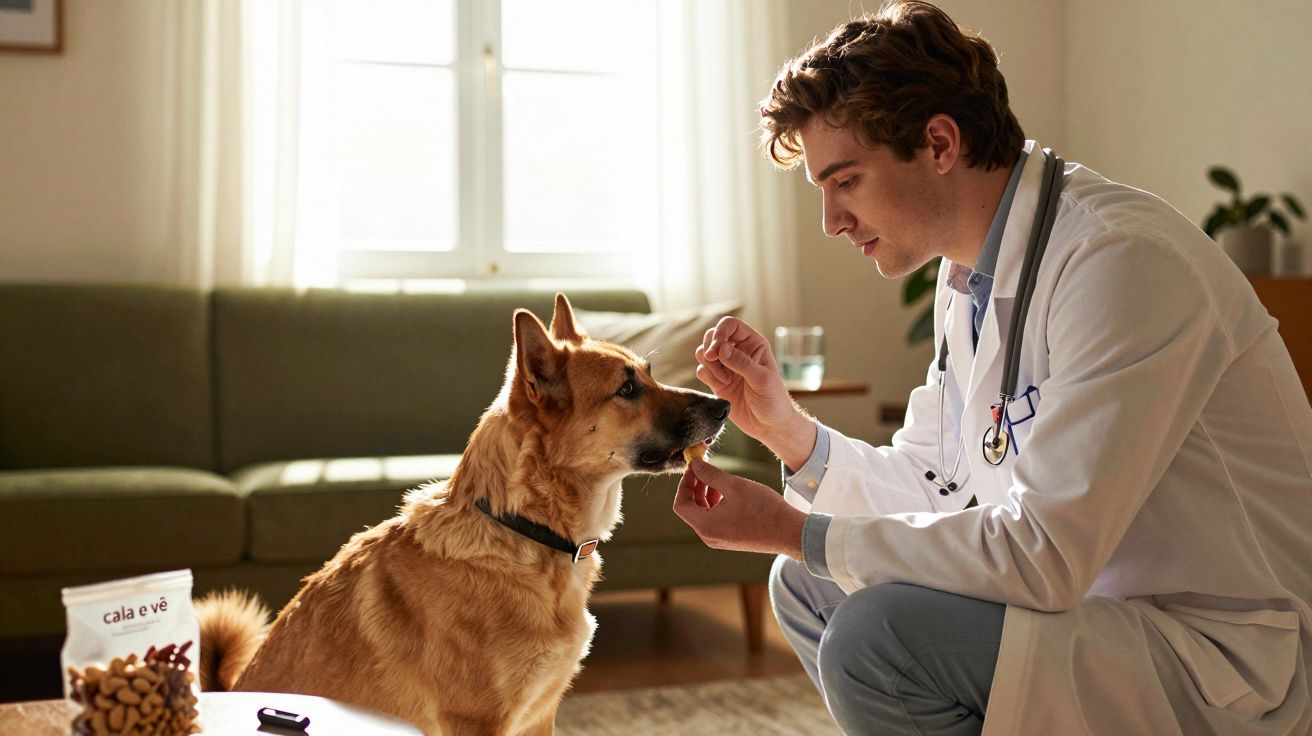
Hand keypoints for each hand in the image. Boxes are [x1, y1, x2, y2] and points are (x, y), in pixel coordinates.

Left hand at [673, 459, 806, 559]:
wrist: (789, 532)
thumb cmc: (763, 509)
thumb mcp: (734, 485)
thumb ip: (710, 475)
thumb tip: (695, 465)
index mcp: (705, 525)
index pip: (680, 504)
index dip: (684, 483)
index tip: (694, 468)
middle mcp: (709, 536)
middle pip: (691, 509)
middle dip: (696, 487)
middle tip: (706, 469)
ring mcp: (720, 540)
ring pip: (703, 514)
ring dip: (707, 495)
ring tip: (719, 479)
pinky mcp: (731, 539)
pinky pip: (715, 520)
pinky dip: (717, 504)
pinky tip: (730, 493)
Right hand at [695, 317, 813, 463]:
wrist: (769, 426)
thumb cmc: (774, 400)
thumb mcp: (763, 380)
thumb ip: (742, 363)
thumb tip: (721, 348)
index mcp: (753, 344)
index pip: (730, 325)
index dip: (720, 332)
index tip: (716, 349)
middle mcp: (738, 351)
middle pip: (712, 336)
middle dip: (710, 347)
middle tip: (714, 361)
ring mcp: (726, 366)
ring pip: (704, 352)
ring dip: (709, 364)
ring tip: (724, 379)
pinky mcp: (717, 381)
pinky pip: (702, 370)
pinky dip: (707, 377)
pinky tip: (721, 386)